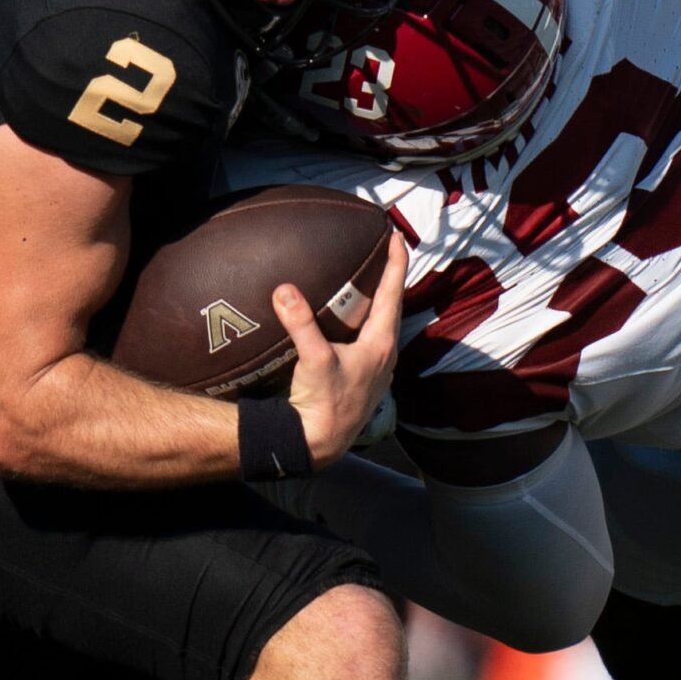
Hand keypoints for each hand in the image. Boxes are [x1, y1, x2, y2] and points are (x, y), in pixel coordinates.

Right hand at [273, 230, 407, 467]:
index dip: (395, 263)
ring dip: (379, 302)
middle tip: (385, 252)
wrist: (320, 442)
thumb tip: (285, 290)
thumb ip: (300, 323)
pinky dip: (366, 324)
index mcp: (380, 345)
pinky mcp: (364, 380)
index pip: (392, 293)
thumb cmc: (324, 403)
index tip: (396, 236)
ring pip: (383, 326)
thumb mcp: (312, 359)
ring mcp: (377, 370)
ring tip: (369, 283)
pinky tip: (351, 324)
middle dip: (389, 278)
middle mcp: (385, 356)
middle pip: (392, 307)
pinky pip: (371, 341)